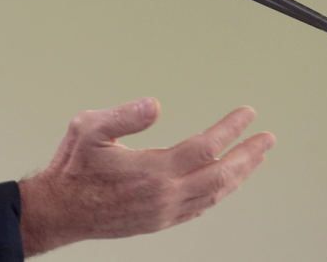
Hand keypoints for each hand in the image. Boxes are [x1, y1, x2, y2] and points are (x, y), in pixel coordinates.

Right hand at [17, 99, 274, 256]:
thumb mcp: (89, 128)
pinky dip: (219, 194)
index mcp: (153, 170)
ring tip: (254, 159)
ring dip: (239, 175)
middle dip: (248, 154)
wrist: (59, 210)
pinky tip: (223, 185)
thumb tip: (154, 105)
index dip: (230, 128)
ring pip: (214, 193)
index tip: (247, 114)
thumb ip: (123, 115)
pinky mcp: (159, 222)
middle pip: (221, 173)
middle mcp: (165, 195)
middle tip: (267, 139)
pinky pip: (200, 208)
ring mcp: (165, 212)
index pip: (205, 146)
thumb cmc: (72, 167)